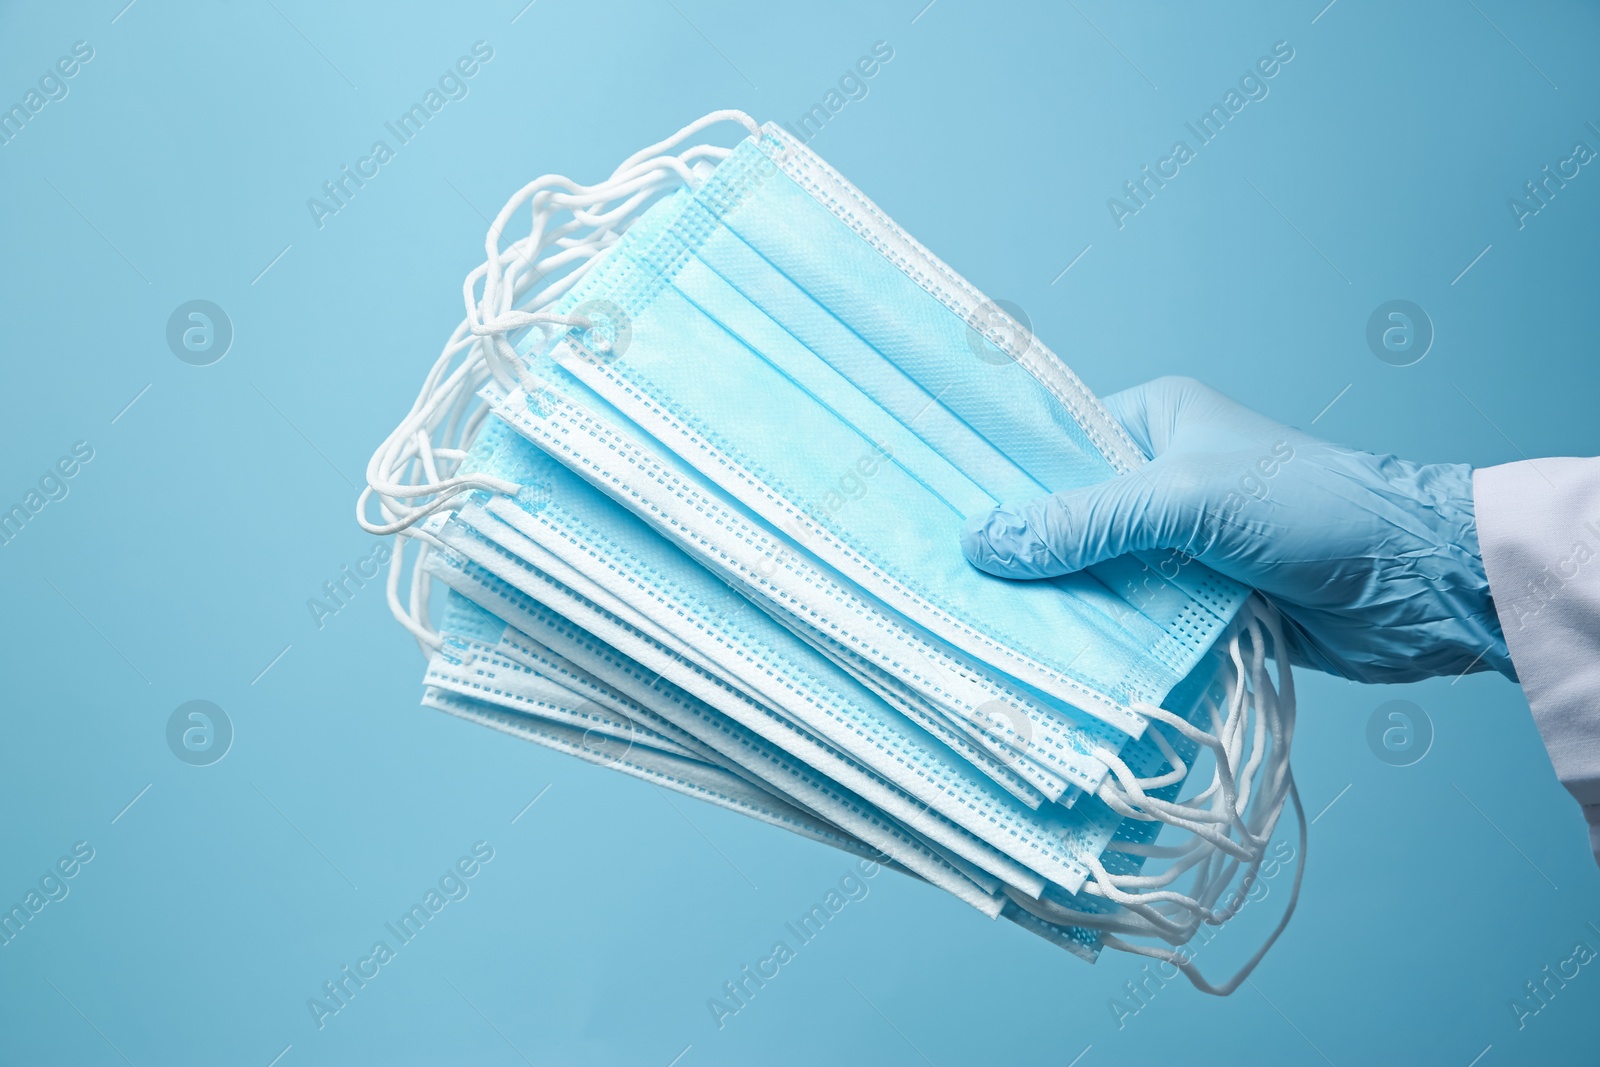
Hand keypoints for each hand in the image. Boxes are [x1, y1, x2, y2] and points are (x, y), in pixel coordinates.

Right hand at [958, 376, 1513, 683]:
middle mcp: (1160, 476)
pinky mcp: (1198, 599)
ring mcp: (1179, 543)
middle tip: (948, 587)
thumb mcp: (1184, 501)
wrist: (1413, 586)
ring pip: (1094, 574)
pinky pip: (1130, 618)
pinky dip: (1101, 639)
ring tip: (984, 631)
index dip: (999, 484)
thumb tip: (982, 543)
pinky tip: (1049, 661)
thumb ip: (1084, 521)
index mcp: (1152, 421)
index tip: (934, 517)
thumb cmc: (1310, 510)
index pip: (1053, 447)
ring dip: (1061, 604)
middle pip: (1066, 517)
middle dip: (1022, 554)